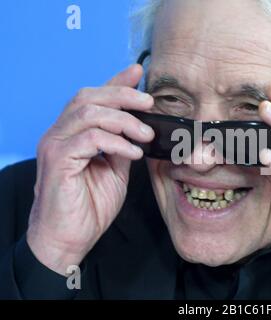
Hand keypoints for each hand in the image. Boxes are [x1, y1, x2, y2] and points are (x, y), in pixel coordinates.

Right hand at [27, 65, 154, 274]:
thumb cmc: (89, 206)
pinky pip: (89, 139)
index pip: (93, 98)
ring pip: (88, 113)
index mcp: (73, 133)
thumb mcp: (114, 171)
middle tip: (149, 103)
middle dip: (122, 95)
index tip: (138, 72)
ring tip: (145, 134)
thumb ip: (123, 147)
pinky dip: (115, 142)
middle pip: (88, 97)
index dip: (116, 82)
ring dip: (123, 120)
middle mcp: (60, 134)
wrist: (69, 238)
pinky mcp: (58, 161)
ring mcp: (55, 146)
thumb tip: (141, 128)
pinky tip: (132, 153)